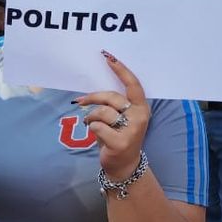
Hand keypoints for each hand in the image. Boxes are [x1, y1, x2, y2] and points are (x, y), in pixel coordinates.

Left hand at [73, 51, 150, 180]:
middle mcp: (140, 117)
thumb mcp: (120, 117)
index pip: (133, 85)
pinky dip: (91, 128)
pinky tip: (94, 133)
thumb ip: (113, 103)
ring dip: (90, 116)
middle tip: (80, 101)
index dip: (121, 70)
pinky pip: (96, 127)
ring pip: (102, 112)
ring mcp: (131, 130)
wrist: (123, 164)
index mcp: (141, 107)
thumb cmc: (118, 135)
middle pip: (111, 97)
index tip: (108, 57)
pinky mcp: (120, 142)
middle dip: (92, 98)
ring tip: (90, 122)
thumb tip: (92, 88)